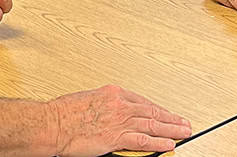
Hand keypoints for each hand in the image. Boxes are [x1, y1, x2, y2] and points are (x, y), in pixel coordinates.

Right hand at [49, 85, 191, 155]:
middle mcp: (120, 105)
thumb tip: (111, 113)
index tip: (166, 113)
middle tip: (184, 122)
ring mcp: (120, 121)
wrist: (53, 123)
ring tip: (183, 133)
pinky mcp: (116, 137)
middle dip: (170, 118)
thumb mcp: (87, 99)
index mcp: (113, 93)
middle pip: (152, 112)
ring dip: (171, 129)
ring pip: (153, 125)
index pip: (143, 102)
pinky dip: (159, 142)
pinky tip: (169, 144)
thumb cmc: (63, 112)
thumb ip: (104, 105)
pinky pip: (143, 140)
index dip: (158, 109)